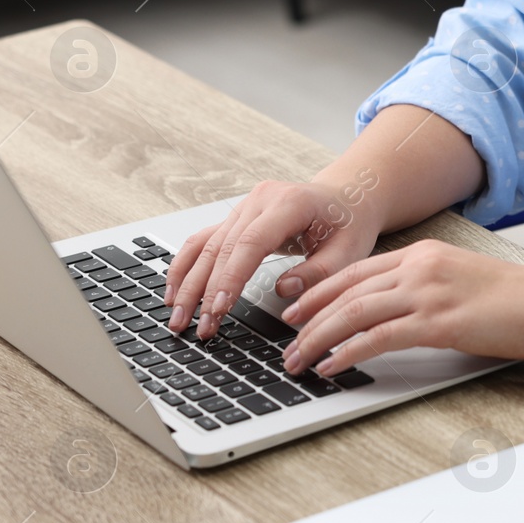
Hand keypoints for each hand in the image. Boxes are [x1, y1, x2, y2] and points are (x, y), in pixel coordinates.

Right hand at [164, 176, 382, 337]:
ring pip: (207, 245)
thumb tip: (284, 291)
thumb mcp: (350, 250)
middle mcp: (260, 200)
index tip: (218, 308)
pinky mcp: (236, 217)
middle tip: (194, 325)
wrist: (347, 197)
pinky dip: (186, 265)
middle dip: (203, 290)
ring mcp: (244, 206)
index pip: (251, 242)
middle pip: (222, 247)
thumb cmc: (349, 223)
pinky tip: (174, 289)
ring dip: (188, 282)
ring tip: (177, 316)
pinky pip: (204, 240)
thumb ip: (319, 272)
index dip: (231, 276)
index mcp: (290, 203)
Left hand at [278, 239, 523, 375]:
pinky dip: (348, 352)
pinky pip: (379, 337)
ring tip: (297, 361)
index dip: (319, 291)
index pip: (356, 271)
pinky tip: (332, 366)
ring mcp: (427, 293)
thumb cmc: (515, 300)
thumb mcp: (461, 280)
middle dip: (308, 317)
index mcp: (423, 254)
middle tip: (284, 340)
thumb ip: (426, 288)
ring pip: (353, 312)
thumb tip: (395, 312)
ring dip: (317, 339)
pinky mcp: (438, 322)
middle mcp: (419, 267)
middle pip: (346, 290)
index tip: (295, 310)